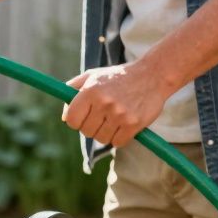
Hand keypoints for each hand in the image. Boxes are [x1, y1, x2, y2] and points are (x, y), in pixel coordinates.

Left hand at [61, 60, 179, 147]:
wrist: (153, 74)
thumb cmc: (118, 77)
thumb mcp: (93, 75)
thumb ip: (73, 90)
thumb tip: (64, 117)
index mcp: (90, 90)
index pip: (71, 119)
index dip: (76, 121)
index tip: (83, 118)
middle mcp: (103, 102)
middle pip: (86, 132)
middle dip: (92, 127)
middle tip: (102, 117)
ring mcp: (119, 114)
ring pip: (102, 139)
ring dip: (107, 133)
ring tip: (115, 118)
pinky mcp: (133, 123)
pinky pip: (118, 142)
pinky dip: (120, 137)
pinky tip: (125, 124)